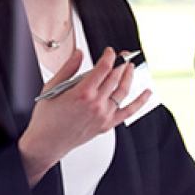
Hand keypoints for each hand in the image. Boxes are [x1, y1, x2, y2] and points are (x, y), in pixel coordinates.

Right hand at [18, 47, 151, 186]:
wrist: (48, 142)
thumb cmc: (47, 118)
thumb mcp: (52, 87)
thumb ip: (68, 68)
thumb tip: (79, 53)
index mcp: (82, 93)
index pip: (103, 68)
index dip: (109, 56)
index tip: (109, 52)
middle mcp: (96, 104)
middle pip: (115, 77)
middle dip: (120, 63)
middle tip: (123, 56)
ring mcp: (103, 115)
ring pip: (123, 91)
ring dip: (129, 77)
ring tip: (130, 68)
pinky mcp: (106, 124)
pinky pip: (128, 112)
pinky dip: (139, 102)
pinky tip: (147, 93)